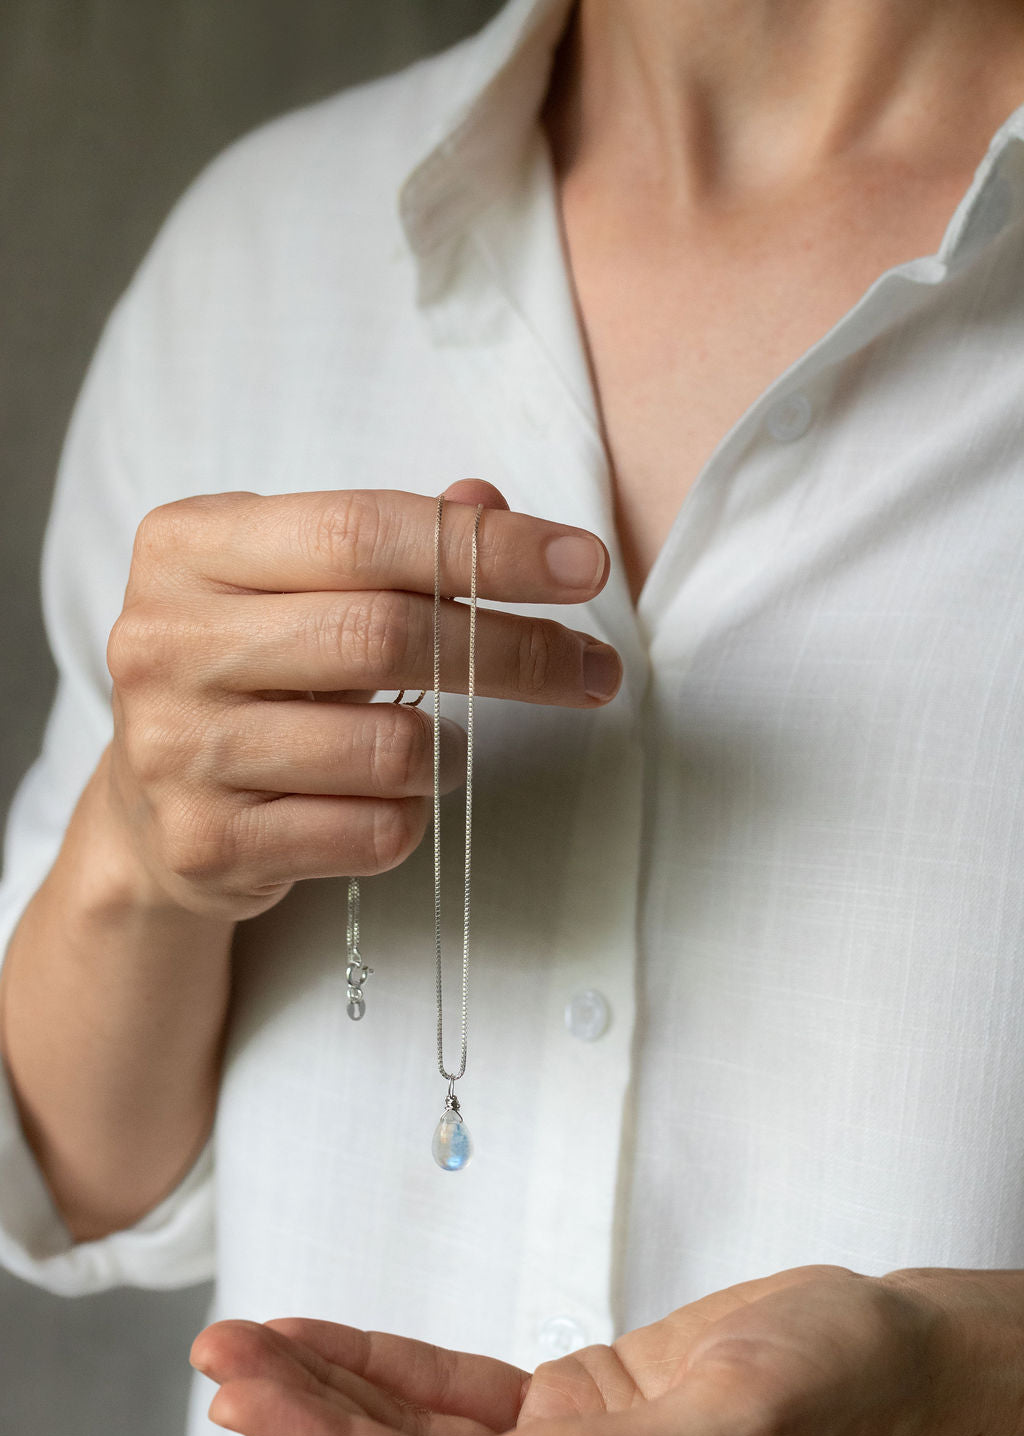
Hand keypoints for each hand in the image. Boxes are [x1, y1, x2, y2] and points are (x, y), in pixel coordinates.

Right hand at [103, 477, 617, 918]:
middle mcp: (165, 641)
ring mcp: (176, 748)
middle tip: (592, 670)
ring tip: (445, 748)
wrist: (156, 809)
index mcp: (188, 545)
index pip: (362, 531)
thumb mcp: (301, 584)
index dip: (487, 549)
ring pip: (387, 748)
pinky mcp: (207, 842)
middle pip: (383, 634)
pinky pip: (372, 833)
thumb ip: (394, 539)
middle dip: (514, 654)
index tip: (586, 567)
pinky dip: (413, 819)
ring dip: (451, 752)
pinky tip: (393, 803)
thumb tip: (491, 501)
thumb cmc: (255, 675)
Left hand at [190, 1264, 952, 1435]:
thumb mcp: (727, 1423)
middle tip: (222, 1357)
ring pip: (420, 1428)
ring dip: (333, 1383)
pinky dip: (392, 1359)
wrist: (872, 1342)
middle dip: (310, 1415)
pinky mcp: (561, 1408)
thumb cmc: (830, 1388)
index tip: (264, 1398)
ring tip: (246, 1340)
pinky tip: (329, 1337)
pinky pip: (458, 1386)